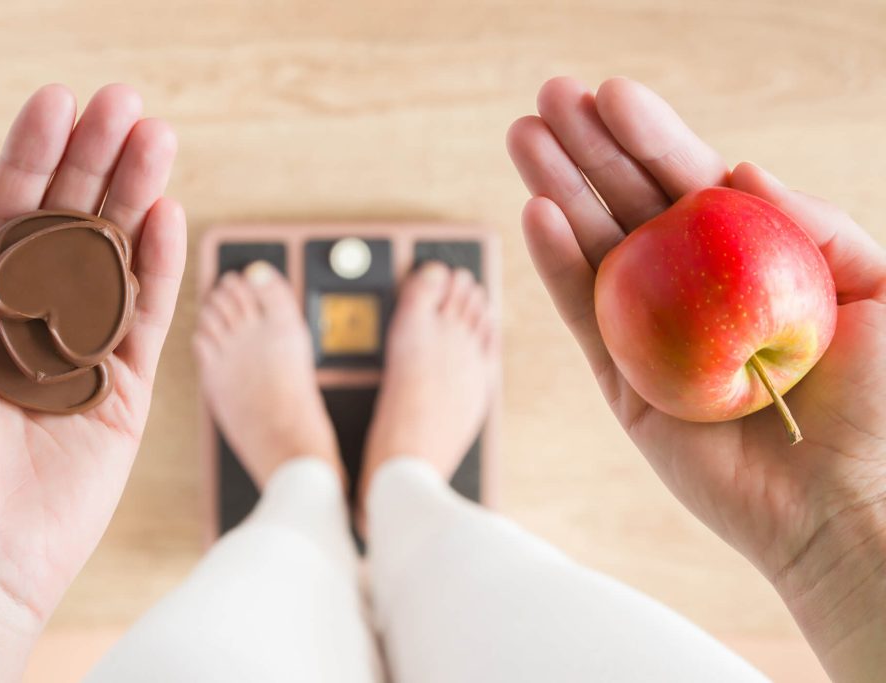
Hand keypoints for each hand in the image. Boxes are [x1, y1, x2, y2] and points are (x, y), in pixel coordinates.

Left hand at [0, 84, 184, 679]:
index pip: (7, 213)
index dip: (31, 156)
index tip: (57, 102)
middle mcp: (29, 321)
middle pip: (71, 223)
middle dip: (97, 160)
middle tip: (125, 104)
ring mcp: (81, 354)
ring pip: (117, 259)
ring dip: (138, 198)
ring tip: (158, 140)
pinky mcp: (123, 393)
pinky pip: (146, 320)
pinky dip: (160, 269)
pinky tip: (168, 216)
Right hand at [508, 77, 885, 680]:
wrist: (848, 503)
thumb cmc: (880, 403)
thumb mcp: (875, 285)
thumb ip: (810, 220)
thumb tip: (738, 168)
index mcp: (744, 262)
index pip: (687, 184)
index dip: (650, 136)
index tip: (610, 91)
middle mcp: (688, 291)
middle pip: (628, 205)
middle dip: (587, 148)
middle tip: (546, 97)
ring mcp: (648, 334)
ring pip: (593, 248)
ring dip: (556, 189)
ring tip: (524, 136)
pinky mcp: (622, 384)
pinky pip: (583, 313)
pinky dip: (558, 264)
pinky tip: (537, 212)